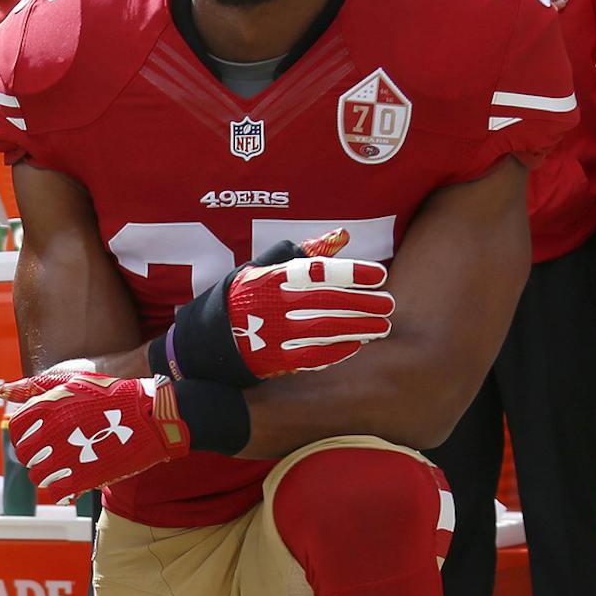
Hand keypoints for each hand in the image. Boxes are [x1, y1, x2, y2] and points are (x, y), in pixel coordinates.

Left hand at [0, 364, 188, 495]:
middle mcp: (53, 431)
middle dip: (34, 455)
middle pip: (25, 454)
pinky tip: (70, 482)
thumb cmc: (109, 394)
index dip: (22, 435)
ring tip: (63, 467)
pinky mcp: (84, 477)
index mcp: (48, 406)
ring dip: (46, 474)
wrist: (150, 415)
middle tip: (49, 453)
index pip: (16, 428)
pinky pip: (56, 492)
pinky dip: (60, 490)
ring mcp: (68, 456)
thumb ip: (31, 387)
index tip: (35, 436)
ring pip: (38, 475)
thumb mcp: (70, 380)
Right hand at [170, 228, 393, 385]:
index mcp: (273, 278)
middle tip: (389, 304)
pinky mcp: (274, 358)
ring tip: (381, 325)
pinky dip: (336, 350)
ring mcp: (275, 333)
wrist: (206, 340)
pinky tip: (356, 345)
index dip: (353, 273)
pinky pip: (312, 355)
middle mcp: (275, 304)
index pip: (320, 272)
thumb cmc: (239, 298)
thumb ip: (303, 253)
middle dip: (364, 304)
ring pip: (326, 329)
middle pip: (330, 302)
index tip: (379, 276)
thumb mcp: (263, 267)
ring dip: (358, 327)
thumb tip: (341, 236)